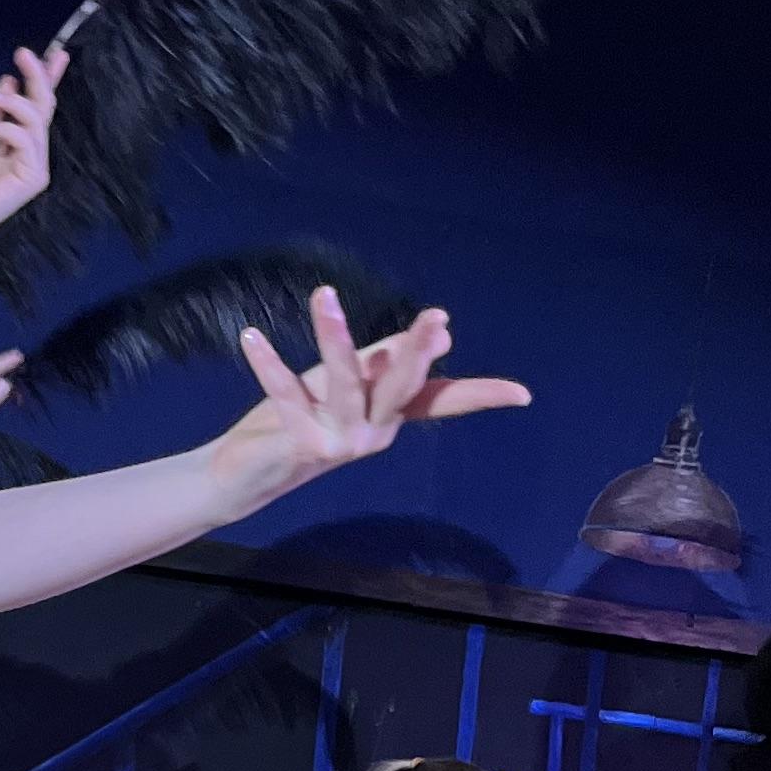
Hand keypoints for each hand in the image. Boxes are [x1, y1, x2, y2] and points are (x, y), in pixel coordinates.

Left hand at [0, 47, 64, 240]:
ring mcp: (36, 164)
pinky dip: (8, 129)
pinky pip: (28, 139)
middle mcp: (31, 152)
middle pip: (44, 107)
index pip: (36, 106)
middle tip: (23, 53)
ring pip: (36, 118)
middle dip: (38, 76)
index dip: (46, 80)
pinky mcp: (35, 176)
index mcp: (17, 143)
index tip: (53, 54)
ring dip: (13, 102)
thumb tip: (9, 81)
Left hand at [212, 287, 530, 509]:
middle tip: (436, 318)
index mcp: (389, 416)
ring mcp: (341, 443)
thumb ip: (387, 359)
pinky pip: (287, 395)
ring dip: (334, 336)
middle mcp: (373, 433)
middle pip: (403, 387)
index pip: (442, 401)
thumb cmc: (300, 420)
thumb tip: (446, 333)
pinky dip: (268, 364)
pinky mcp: (304, 446)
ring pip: (345, 383)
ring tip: (325, 296)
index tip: (523, 395)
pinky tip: (252, 335)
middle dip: (419, 350)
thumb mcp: (348, 382)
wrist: (247, 474)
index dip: (481, 396)